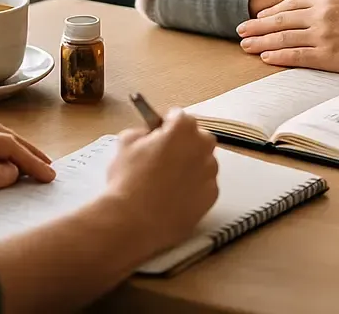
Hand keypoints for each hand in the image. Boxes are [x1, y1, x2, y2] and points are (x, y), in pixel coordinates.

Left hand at [0, 119, 54, 195]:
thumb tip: (11, 173)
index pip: (6, 144)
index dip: (29, 160)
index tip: (48, 176)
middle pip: (5, 136)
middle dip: (29, 152)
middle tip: (50, 169)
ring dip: (17, 150)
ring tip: (33, 164)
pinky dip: (0, 152)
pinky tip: (1, 162)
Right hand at [104, 109, 218, 256]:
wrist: (132, 222)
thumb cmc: (128, 181)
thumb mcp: (126, 143)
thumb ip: (142, 131)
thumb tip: (147, 135)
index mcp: (183, 128)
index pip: (178, 116)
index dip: (165, 126)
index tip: (158, 134)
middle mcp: (202, 146)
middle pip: (195, 137)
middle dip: (182, 144)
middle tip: (161, 159)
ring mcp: (210, 172)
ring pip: (202, 162)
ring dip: (189, 166)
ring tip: (166, 182)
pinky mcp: (212, 197)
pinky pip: (205, 185)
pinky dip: (194, 188)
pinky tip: (174, 197)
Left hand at [237, 0, 338, 74]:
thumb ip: (328, 4)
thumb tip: (309, 11)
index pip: (292, 1)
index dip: (273, 10)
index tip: (261, 16)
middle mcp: (322, 13)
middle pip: (281, 19)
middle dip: (258, 25)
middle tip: (241, 30)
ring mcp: (323, 34)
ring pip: (283, 36)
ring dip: (260, 41)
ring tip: (245, 45)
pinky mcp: (327, 55)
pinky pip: (295, 55)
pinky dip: (277, 55)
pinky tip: (266, 56)